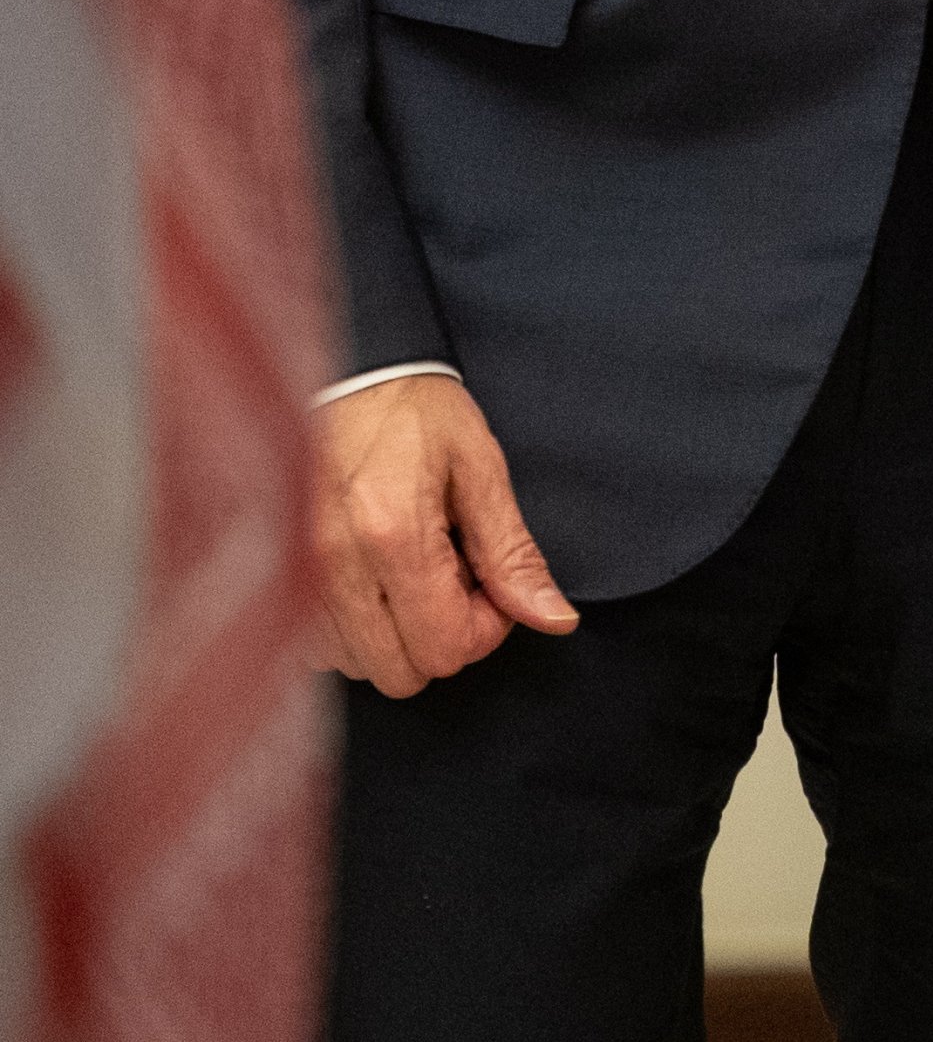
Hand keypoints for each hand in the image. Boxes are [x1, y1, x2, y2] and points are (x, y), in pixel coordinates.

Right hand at [311, 373, 578, 693]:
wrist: (343, 368)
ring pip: (355, 664)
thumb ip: (512, 552)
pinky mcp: (271, 577)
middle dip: (441, 635)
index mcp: (391, 536)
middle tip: (453, 576)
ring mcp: (292, 576)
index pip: (445, 648)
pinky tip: (372, 575)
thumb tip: (552, 617)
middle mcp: (330, 566)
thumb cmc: (412, 408)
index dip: (485, 627)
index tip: (490, 583)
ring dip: (394, 631)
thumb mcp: (481, 466)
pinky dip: (352, 626)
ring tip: (409, 566)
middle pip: (399, 672)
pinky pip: (315, 645)